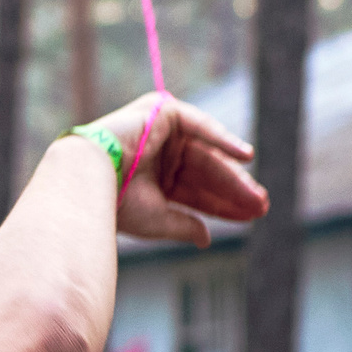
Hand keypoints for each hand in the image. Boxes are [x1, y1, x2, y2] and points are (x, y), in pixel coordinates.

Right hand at [84, 93, 267, 244]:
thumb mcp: (158, 218)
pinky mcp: (163, 112)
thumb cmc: (117, 202)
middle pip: (207, 173)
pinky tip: (247, 157)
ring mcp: (162, 132)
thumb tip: (206, 238)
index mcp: (154, 178)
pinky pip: (201, 126)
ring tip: (257, 193)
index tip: (251, 216)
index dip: (224, 205)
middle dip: (234, 191)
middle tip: (261, 207)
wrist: (89, 178)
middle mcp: (159, 153)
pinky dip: (224, 139)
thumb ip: (184, 224)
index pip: (197, 192)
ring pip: (208, 154)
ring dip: (234, 173)